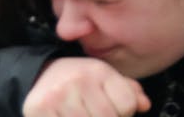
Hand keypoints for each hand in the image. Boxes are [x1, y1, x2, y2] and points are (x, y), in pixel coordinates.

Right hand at [22, 57, 149, 116]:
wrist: (41, 75)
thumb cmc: (81, 81)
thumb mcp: (106, 79)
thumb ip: (129, 91)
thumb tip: (145, 105)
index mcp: (99, 71)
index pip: (127, 104)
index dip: (125, 114)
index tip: (117, 113)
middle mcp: (79, 80)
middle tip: (97, 114)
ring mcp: (58, 95)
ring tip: (85, 115)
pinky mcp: (38, 108)